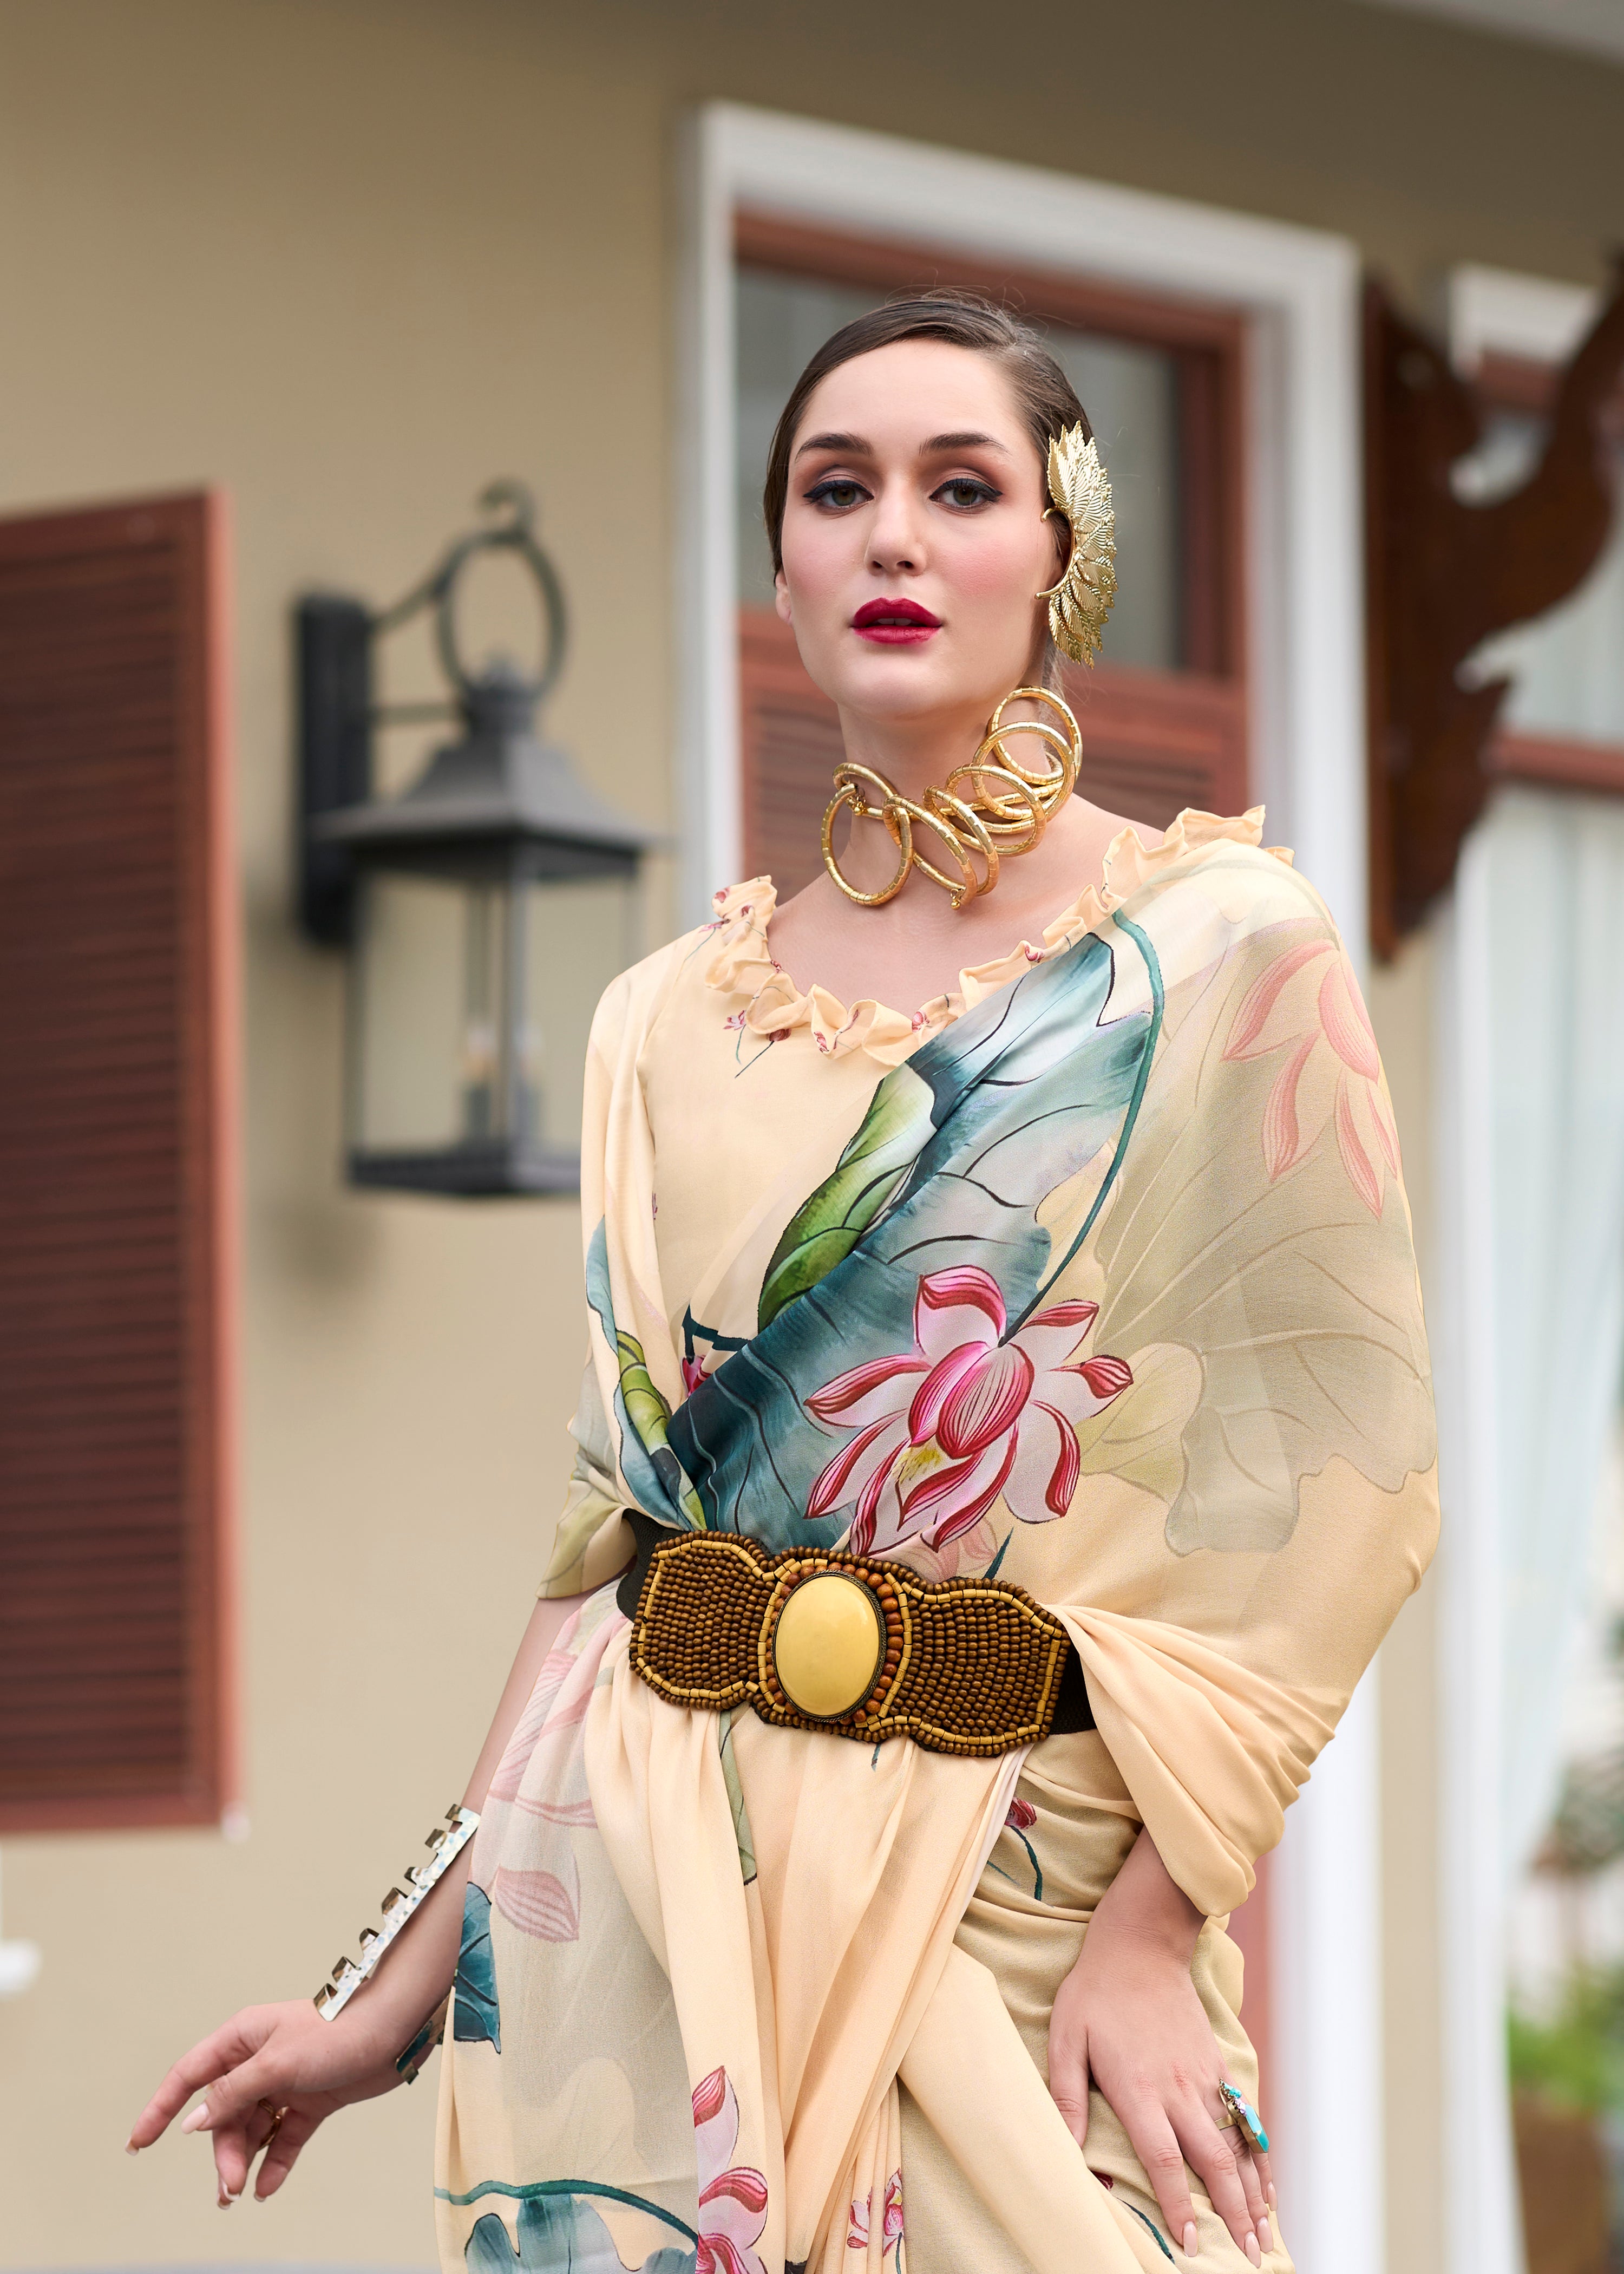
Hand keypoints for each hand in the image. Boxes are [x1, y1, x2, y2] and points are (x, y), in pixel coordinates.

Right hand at [126, 1994, 423, 2205]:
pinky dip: (274, 2162)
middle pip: (223, 2114)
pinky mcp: (310, 2101)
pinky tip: (267, 2186)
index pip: (189, 2076)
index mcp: (242, 2038)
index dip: (161, 2108)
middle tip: (228, 2186)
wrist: (393, 2031)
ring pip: (251, 2129)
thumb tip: (194, 2123)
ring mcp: (285, 2082)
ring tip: (242, 2191)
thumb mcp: (277, 2063)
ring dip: (243, 2160)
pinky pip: (282, 2138)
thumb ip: (232, 2093)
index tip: (138, 2142)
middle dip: (221, 2151)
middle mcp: (259, 2060)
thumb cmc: (337, 2031)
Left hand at [1047, 1829, 1273, 2263]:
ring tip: (1266, 2234)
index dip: (1179, 2206)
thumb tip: (1067, 2153)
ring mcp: (1203, 2075)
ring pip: (1236, 2144)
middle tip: (1250, 2256)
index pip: (1164, 2160)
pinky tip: (1266, 2184)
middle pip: (1215, 2162)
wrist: (1140, 1943)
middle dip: (1233, 2214)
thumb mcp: (1065, 2039)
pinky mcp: (1215, 2062)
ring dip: (1253, 2193)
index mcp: (1139, 2088)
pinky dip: (1258, 2155)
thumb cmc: (1094, 1993)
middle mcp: (1178, 2088)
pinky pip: (1242, 2117)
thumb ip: (1066, 2098)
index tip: (1191, 2245)